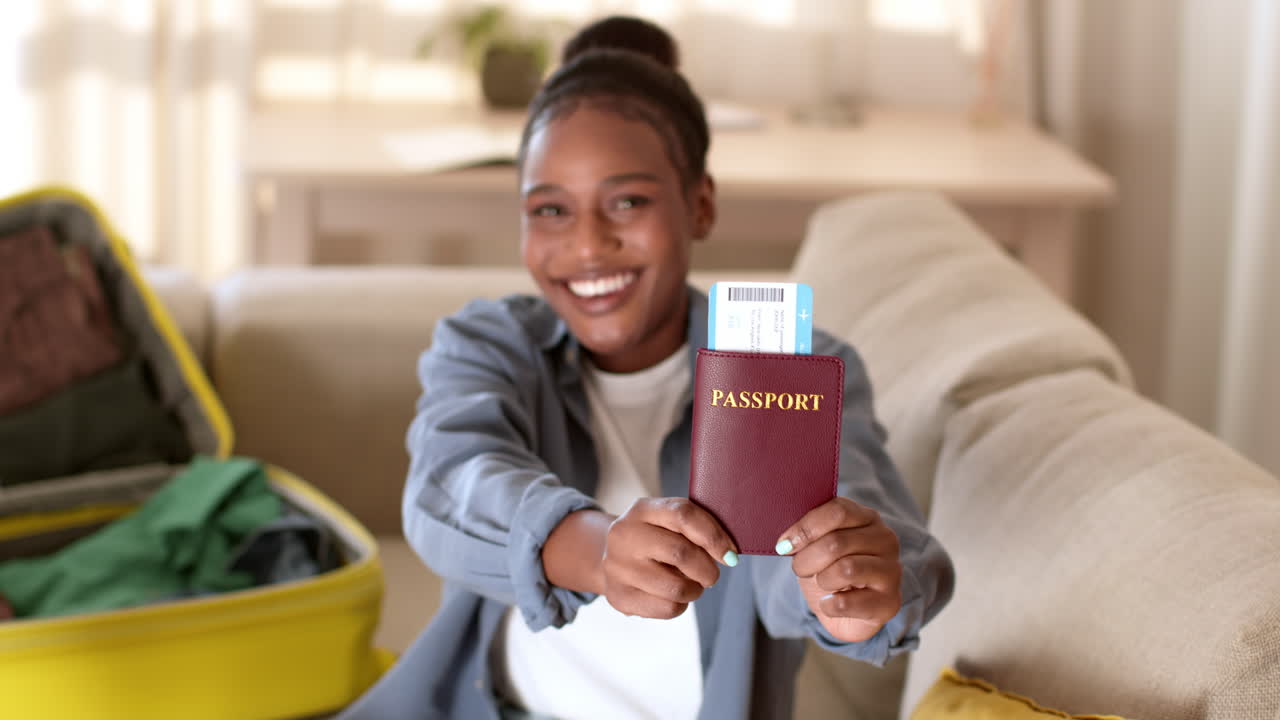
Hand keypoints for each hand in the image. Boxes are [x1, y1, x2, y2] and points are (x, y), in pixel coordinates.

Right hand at [602, 498, 738, 618]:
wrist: (612, 559)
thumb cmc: (653, 539)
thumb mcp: (667, 523)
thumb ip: (695, 529)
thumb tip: (728, 553)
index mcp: (642, 510)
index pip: (683, 515)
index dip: (713, 536)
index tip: (730, 553)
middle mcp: (624, 535)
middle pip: (681, 553)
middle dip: (707, 569)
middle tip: (711, 575)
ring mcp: (618, 567)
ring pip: (676, 587)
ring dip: (695, 590)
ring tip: (691, 585)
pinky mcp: (619, 596)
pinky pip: (666, 608)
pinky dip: (680, 605)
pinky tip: (672, 596)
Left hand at [776, 497, 902, 642]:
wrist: (846, 613)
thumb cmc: (829, 571)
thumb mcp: (816, 545)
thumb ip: (807, 532)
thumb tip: (787, 540)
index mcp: (867, 518)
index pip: (838, 511)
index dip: (806, 528)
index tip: (785, 544)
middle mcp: (885, 540)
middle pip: (836, 541)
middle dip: (807, 558)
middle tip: (799, 569)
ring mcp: (891, 571)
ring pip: (845, 569)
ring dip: (821, 580)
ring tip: (822, 584)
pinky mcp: (889, 602)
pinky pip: (847, 602)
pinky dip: (829, 605)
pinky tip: (829, 603)